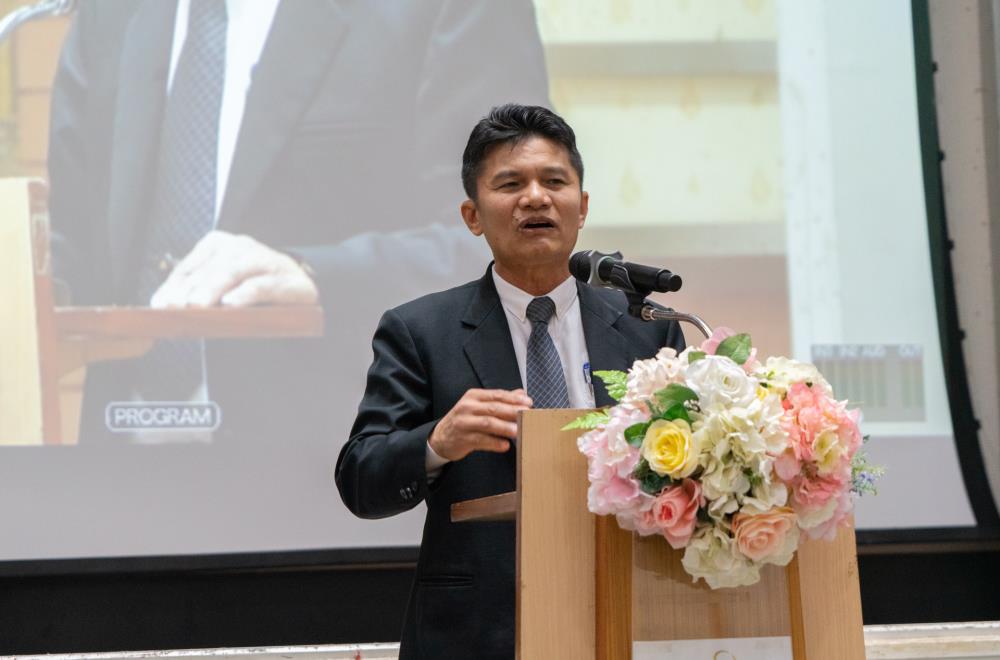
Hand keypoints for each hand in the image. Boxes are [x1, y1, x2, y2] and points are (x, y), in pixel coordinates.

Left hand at [149, 231, 317, 307]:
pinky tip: (232, 302)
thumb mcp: (222, 283)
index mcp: (219, 245)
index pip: (190, 265)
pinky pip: (263, 285)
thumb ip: (196, 289)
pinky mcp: (285, 280)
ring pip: (233, 271)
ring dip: (214, 288)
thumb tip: (162, 303)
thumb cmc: (255, 284)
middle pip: (210, 268)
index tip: (161, 303)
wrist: (301, 285)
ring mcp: (264, 260)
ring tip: (199, 304)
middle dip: (191, 288)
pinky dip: (246, 293)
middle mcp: (241, 247)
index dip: (174, 285)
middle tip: (176, 306)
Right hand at [428, 389, 532, 461]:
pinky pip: (481, 440)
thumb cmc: (465, 420)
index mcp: (474, 396)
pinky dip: (494, 443)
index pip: (497, 395)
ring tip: (518, 431)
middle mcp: (467, 407)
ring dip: (505, 427)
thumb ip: (500, 400)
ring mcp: (464, 423)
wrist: (441, 437)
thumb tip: (521, 394)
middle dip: (512, 412)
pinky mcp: (462, 438)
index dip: (513, 399)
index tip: (528, 403)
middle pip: (493, 408)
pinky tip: (505, 446)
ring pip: (487, 423)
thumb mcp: (479, 406)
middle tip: (527, 416)